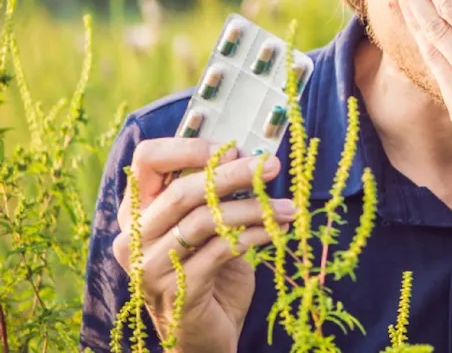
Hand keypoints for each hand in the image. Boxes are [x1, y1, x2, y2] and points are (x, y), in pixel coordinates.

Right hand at [112, 138, 296, 351]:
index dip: (190, 147)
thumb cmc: (210, 274)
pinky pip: (222, 249)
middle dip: (234, 174)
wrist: (203, 337)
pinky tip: (278, 231)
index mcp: (137, 212)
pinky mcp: (177, 290)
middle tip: (272, 167)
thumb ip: (216, 196)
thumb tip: (253, 157)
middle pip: (183, 190)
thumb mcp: (209, 230)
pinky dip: (256, 235)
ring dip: (254, 209)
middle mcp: (133, 237)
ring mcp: (149, 266)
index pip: (148, 159)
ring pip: (205, 220)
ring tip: (289, 208)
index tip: (233, 148)